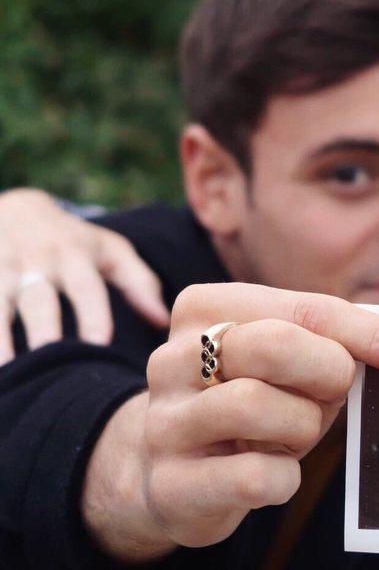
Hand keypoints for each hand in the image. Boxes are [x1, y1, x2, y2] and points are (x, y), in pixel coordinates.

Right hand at [0, 189, 169, 360]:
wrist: (16, 208)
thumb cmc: (74, 240)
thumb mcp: (110, 250)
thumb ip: (139, 283)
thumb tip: (163, 322)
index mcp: (74, 257)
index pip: (86, 288)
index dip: (93, 315)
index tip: (99, 344)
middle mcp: (36, 264)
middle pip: (39, 301)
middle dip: (44, 329)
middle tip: (51, 360)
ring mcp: (1, 271)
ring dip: (0, 336)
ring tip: (7, 369)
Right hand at [82, 282, 378, 560]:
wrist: (174, 470)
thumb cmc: (254, 400)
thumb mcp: (293, 358)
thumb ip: (345, 341)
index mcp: (205, 307)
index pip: (306, 307)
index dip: (373, 335)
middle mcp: (171, 358)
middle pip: (273, 345)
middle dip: (327, 373)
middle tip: (336, 393)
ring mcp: (164, 421)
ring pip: (254, 406)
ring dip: (301, 427)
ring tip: (293, 433)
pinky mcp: (170, 484)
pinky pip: (251, 477)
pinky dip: (282, 477)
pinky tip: (275, 471)